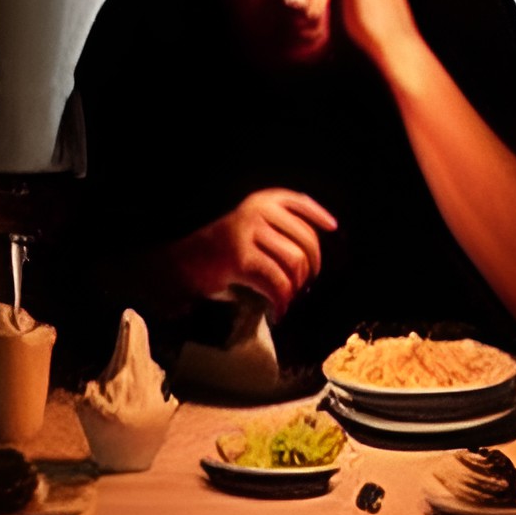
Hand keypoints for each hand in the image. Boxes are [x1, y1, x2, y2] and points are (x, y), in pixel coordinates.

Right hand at [172, 188, 336, 320]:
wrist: (182, 264)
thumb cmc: (221, 251)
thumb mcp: (249, 228)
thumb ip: (276, 229)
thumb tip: (315, 250)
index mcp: (259, 201)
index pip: (298, 202)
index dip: (319, 215)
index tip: (333, 228)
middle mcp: (255, 211)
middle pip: (305, 241)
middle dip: (311, 269)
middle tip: (302, 287)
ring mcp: (248, 233)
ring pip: (295, 263)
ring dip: (295, 289)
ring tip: (287, 300)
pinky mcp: (240, 258)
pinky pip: (276, 284)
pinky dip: (282, 303)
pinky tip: (278, 313)